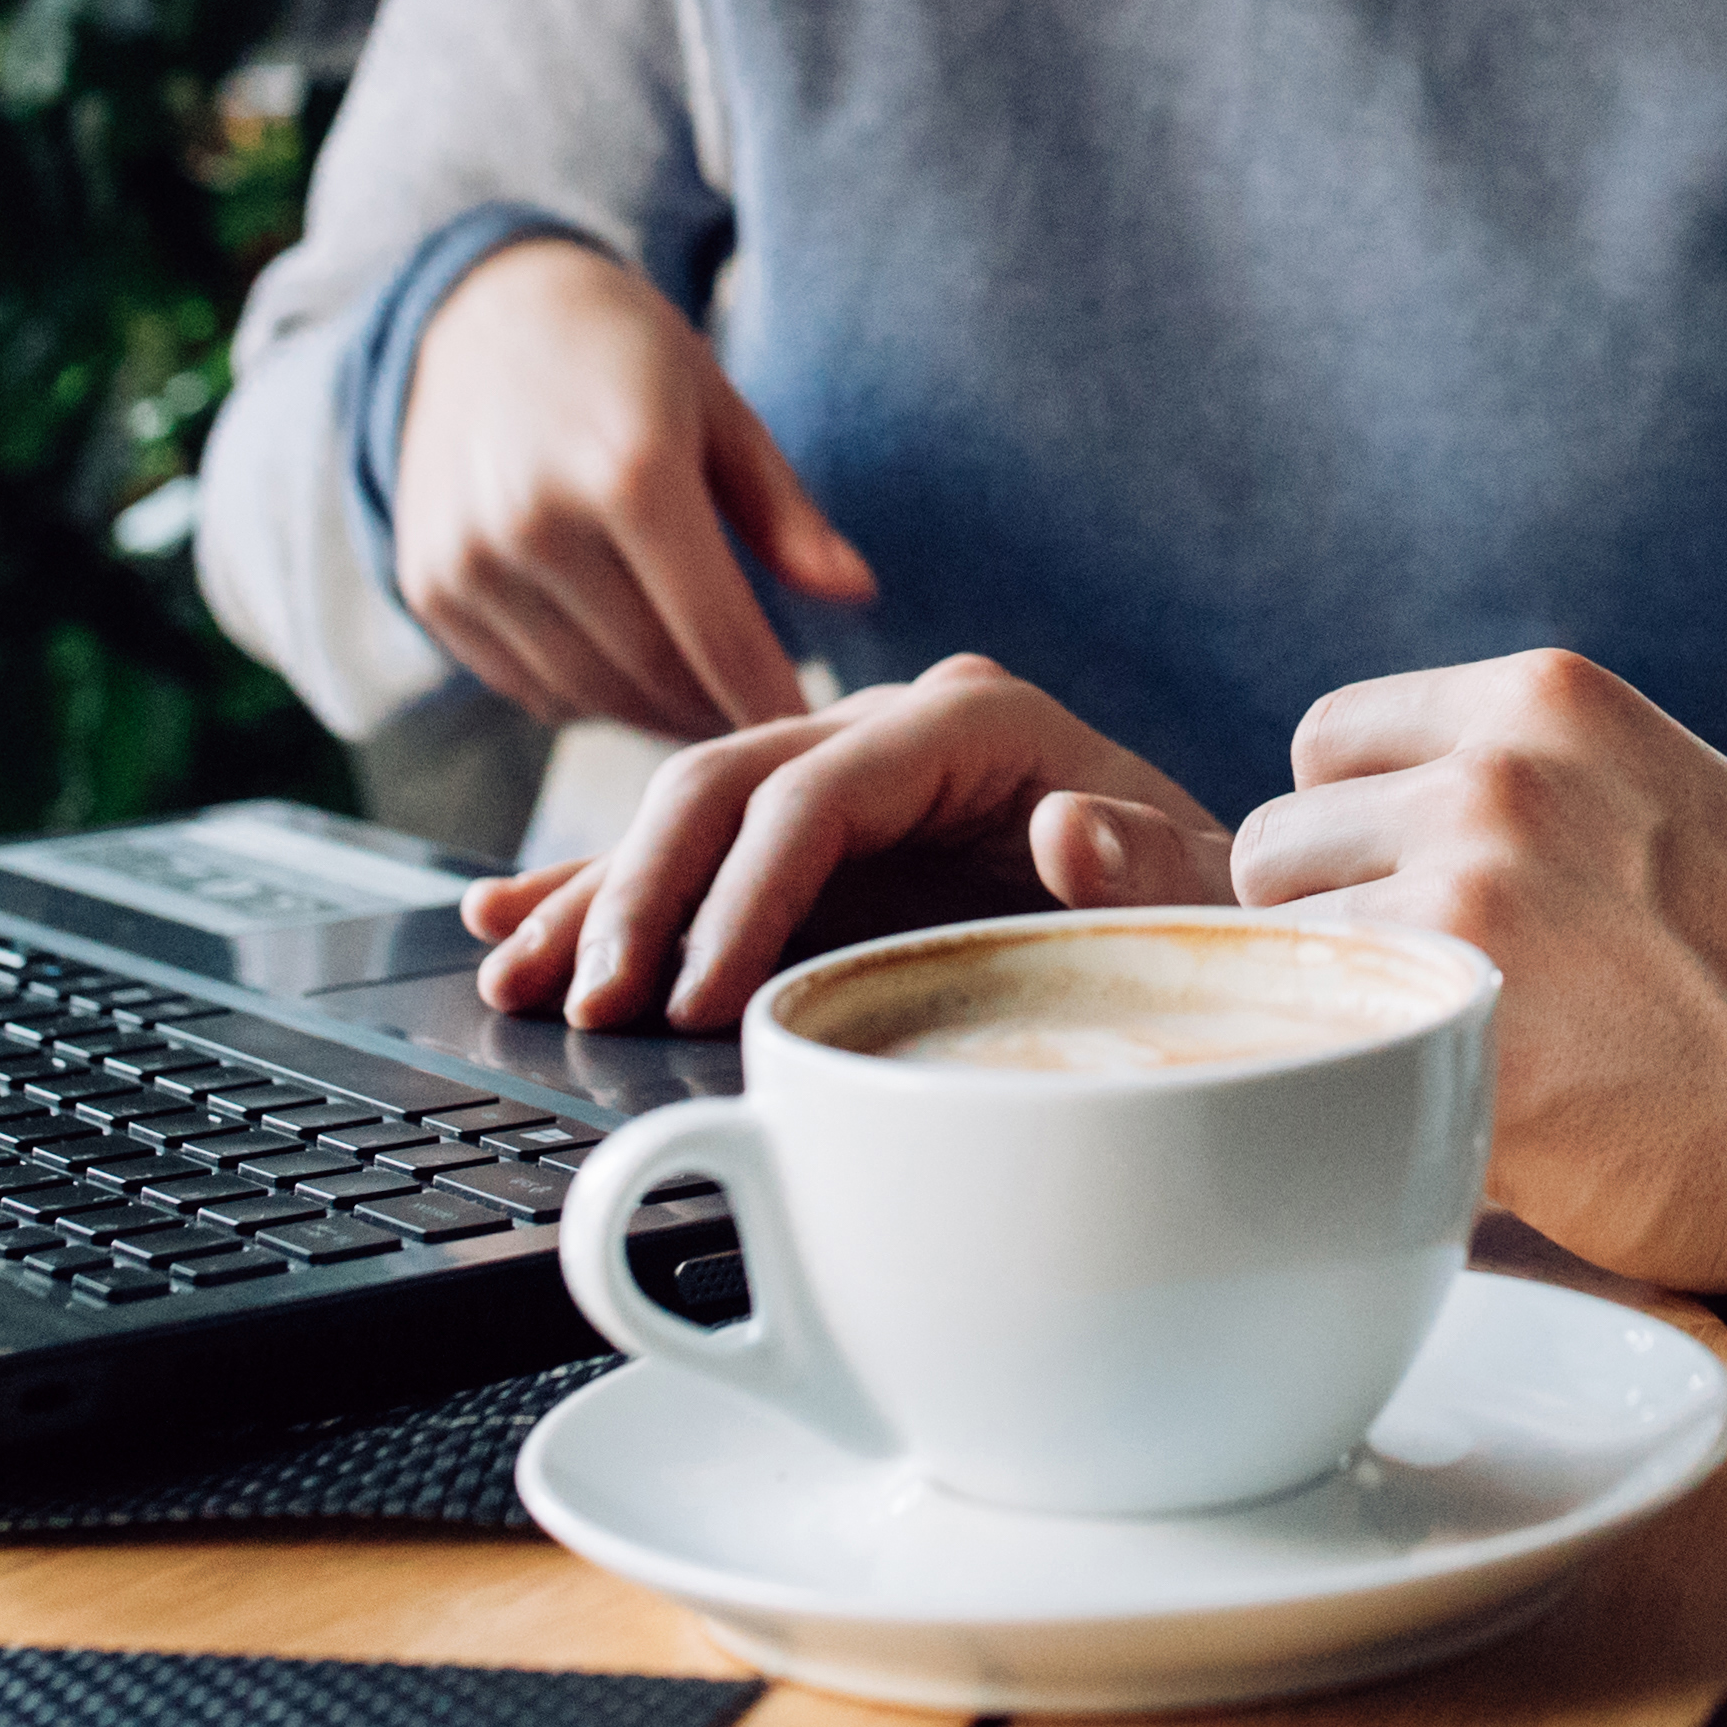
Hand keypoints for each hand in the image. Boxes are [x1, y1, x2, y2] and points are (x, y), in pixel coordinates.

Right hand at [390, 236, 871, 738]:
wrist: (481, 318)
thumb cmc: (626, 361)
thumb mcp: (720, 410)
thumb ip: (785, 513)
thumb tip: (860, 595)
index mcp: (629, 470)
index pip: (716, 630)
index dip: (769, 698)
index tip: (813, 733)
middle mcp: (537, 522)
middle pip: (653, 672)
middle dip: (719, 713)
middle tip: (767, 727)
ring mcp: (471, 562)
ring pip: (589, 694)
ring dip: (656, 715)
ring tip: (707, 704)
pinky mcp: (431, 590)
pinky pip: (528, 687)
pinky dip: (587, 698)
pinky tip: (629, 674)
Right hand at [453, 653, 1231, 1028]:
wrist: (1215, 902)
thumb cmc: (1211, 903)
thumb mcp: (1205, 888)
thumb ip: (1149, 862)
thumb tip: (1065, 833)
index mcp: (978, 721)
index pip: (822, 792)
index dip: (746, 892)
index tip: (699, 997)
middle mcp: (895, 726)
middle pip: (727, 784)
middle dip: (643, 895)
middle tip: (592, 1005)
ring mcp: (845, 769)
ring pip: (684, 811)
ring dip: (595, 894)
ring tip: (514, 974)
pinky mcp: (812, 830)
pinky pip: (691, 851)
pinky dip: (601, 887)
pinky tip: (512, 920)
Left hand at [1230, 652, 1726, 1323]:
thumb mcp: (1643, 820)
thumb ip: (1479, 799)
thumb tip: (1132, 820)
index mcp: (1551, 692)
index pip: (1331, 738)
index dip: (1367, 846)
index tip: (1455, 920)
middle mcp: (1500, 765)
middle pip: (1275, 842)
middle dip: (1338, 935)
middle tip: (1477, 1019)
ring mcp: (1473, 883)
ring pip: (1274, 949)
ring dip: (1339, 1018)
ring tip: (1495, 1072)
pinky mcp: (1457, 1021)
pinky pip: (1306, 1053)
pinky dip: (1364, 1106)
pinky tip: (1492, 1130)